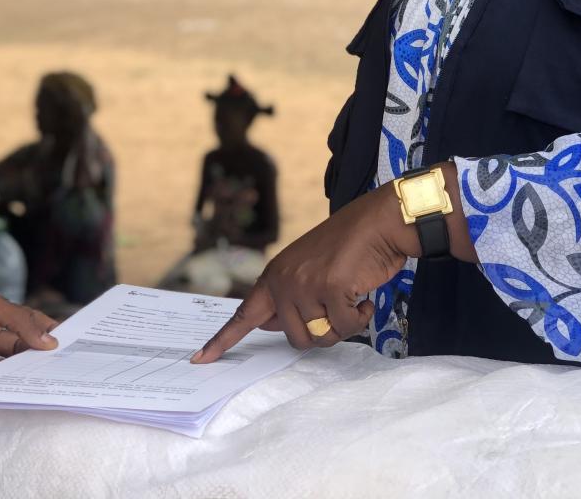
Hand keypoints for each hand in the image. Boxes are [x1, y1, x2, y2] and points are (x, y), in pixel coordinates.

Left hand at [0, 254, 57, 385]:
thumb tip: (50, 340)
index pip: (26, 326)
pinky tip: (6, 396)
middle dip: (35, 362)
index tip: (72, 347)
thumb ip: (17, 321)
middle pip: (15, 353)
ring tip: (40, 389)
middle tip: (61, 375)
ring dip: (14, 379)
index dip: (47, 334)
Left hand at [190, 182, 417, 363]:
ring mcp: (305, 284)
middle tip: (339, 309)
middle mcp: (283, 280)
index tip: (201, 359)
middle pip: (295, 338)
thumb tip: (267, 325)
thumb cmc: (349, 248)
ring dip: (343, 326)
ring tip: (352, 298)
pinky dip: (360, 318)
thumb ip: (287, 297)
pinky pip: (346, 327)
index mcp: (274, 276)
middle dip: (322, 333)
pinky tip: (364, 297)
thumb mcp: (308, 269)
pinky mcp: (330, 288)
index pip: (243, 314)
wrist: (379, 220)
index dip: (222, 340)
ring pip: (320, 337)